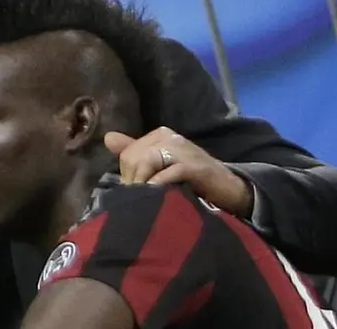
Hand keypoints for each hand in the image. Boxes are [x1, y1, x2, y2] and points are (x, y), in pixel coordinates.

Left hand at [104, 127, 253, 217]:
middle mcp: (170, 137)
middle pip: (134, 157)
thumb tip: (108, 137)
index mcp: (160, 135)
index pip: (128, 153)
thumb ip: (135, 151)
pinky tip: (160, 197)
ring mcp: (183, 150)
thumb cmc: (192, 179)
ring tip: (148, 200)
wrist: (229, 190)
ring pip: (147, 161)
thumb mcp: (161, 165)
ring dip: (143, 185)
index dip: (127, 176)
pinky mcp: (194, 166)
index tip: (135, 194)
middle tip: (141, 199)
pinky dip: (159, 187)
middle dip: (133, 182)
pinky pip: (166, 173)